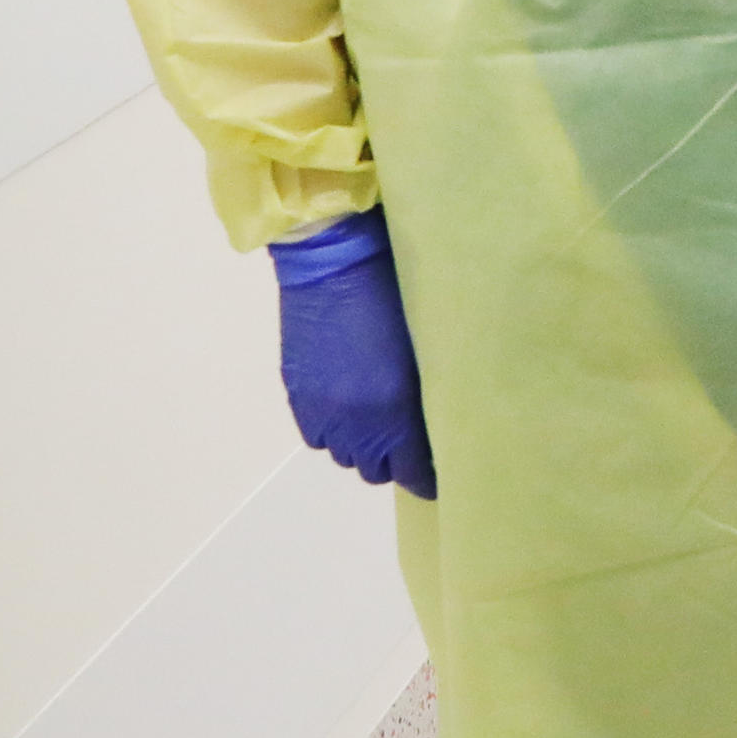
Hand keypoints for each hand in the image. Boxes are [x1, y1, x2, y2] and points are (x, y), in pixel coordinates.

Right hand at [271, 214, 435, 494]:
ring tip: (377, 421)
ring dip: (363, 446)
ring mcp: (321, 411)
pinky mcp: (297, 396)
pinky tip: (347, 408)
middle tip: (410, 439)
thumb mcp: (425, 351)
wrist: (334, 259)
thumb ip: (430, 398)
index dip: (428, 478)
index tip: (439, 470)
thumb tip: (434, 430)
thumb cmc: (394, 294)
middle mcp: (354, 423)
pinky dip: (334, 430)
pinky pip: (318, 437)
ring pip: (345, 455)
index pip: (413, 473)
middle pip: (376, 470)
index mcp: (393, 412)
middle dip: (395, 460)